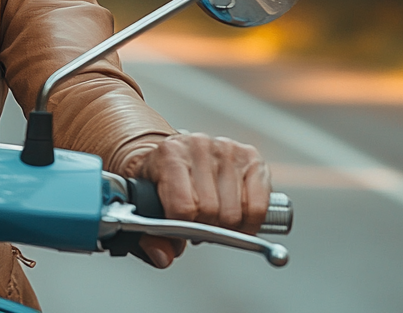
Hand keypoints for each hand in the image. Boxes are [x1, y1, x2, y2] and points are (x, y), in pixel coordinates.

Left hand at [125, 132, 270, 268]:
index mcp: (170, 154)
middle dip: (205, 229)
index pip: (183, 207)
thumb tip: (163, 257)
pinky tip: (236, 220)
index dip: (183, 229)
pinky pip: (258, 207)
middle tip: (199, 227)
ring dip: (226, 227)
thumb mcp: (145, 203)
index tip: (181, 233)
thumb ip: (149, 237)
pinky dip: (249, 223)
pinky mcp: (251, 157)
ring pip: (234, 213)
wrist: (174, 152)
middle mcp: (199, 146)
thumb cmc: (160, 177)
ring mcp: (227, 149)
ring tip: (214, 220)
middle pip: (211, 212)